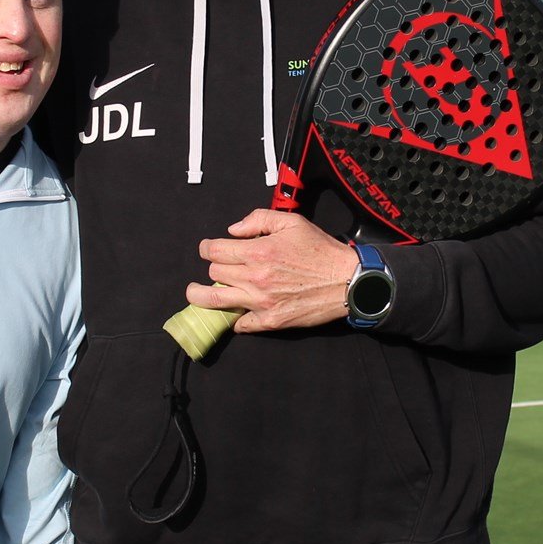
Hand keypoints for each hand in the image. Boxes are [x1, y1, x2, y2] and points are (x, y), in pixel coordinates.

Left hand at [187, 209, 358, 333]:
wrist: (347, 281)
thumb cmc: (321, 250)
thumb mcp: (292, 222)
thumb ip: (258, 220)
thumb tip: (232, 231)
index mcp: (258, 252)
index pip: (214, 250)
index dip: (207, 247)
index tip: (208, 248)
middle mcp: (255, 278)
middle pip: (214, 273)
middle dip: (214, 267)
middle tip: (220, 266)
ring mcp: (261, 302)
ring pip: (215, 301)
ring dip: (200, 296)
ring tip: (195, 294)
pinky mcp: (270, 321)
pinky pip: (240, 324)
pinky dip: (234, 318)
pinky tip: (234, 312)